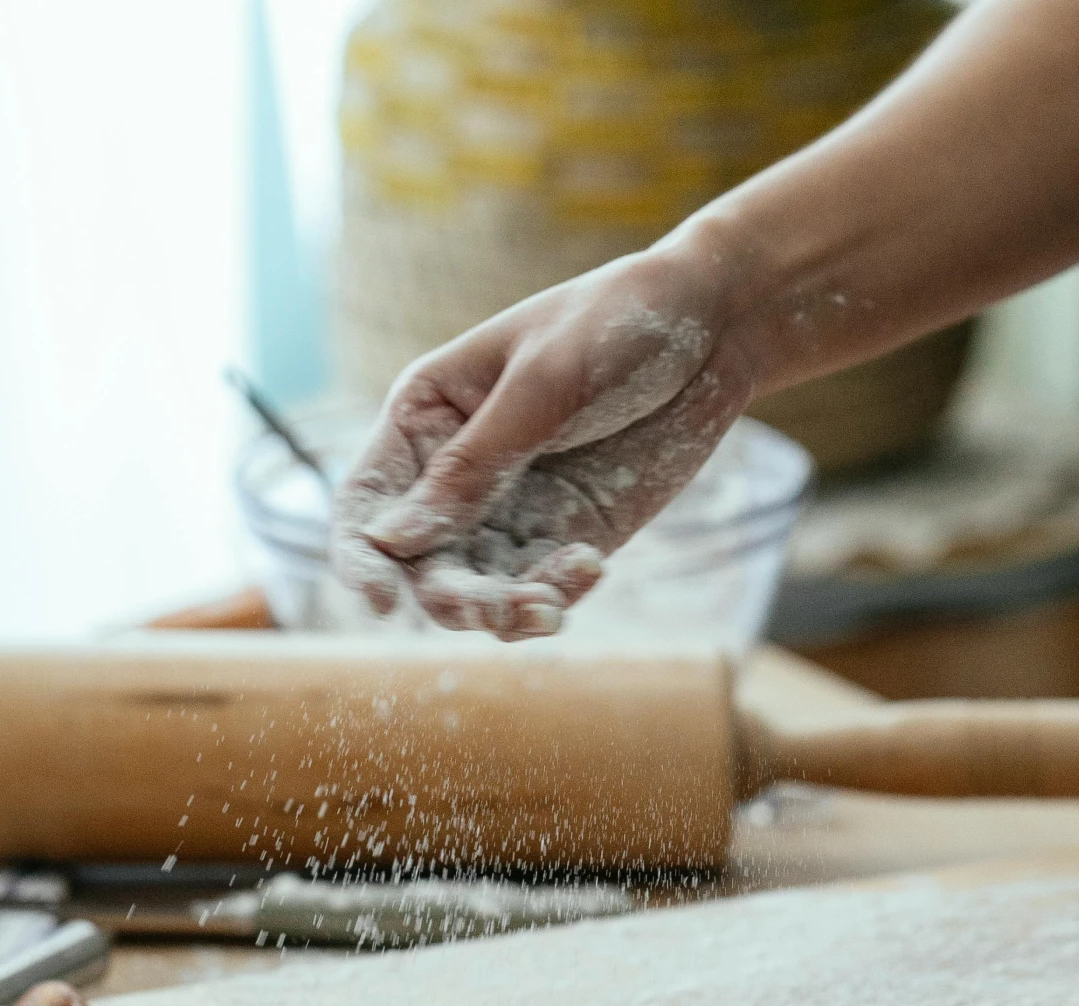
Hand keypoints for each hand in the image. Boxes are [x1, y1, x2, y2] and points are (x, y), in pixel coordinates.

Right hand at [331, 244, 756, 639]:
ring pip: (477, 589)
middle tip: (505, 607)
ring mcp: (512, 508)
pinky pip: (540, 587)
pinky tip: (592, 566)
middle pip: (420, 563)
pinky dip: (556, 594)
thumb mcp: (543, 385)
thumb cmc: (617, 322)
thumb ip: (473, 465)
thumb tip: (392, 540)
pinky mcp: (567, 533)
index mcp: (425, 415)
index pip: (366, 500)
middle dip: (452, 597)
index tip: (385, 604)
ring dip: (504, 611)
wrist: (716, 322)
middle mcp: (455, 471)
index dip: (362, 559)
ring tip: (551, 607)